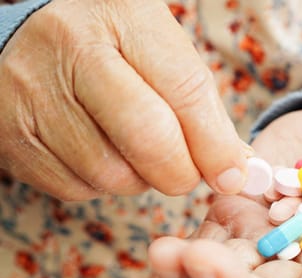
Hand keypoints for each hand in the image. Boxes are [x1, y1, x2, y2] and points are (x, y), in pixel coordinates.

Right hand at [0, 0, 249, 199]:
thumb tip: (235, 168)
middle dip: (181, 173)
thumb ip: (199, 106)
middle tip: (187, 172)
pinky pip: (79, 188)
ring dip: (140, 179)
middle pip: (148, 139)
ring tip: (134, 150)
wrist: (30, 40)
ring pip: (113, 175)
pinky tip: (101, 153)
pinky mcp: (15, 139)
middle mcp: (73, 52)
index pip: (184, 91)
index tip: (232, 176)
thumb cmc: (111, 46)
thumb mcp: (160, 52)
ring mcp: (35, 97)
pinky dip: (103, 184)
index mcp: (123, 19)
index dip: (215, 145)